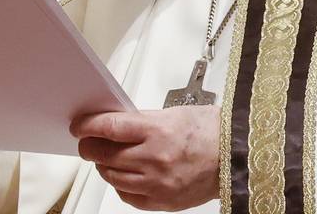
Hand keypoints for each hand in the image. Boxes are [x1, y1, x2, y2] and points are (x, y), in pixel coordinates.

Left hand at [72, 106, 219, 210]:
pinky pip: (127, 195)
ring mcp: (157, 182)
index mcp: (158, 131)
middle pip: (105, 154)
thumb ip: (142, 121)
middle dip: (90, 146)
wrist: (237, 155)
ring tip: (106, 157)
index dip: (88, 126)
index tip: (79, 125)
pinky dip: (120, 184)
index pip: (110, 128)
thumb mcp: (174, 113)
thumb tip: (115, 125)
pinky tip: (123, 175)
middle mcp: (154, 158)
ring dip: (104, 165)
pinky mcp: (162, 201)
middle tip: (87, 141)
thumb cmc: (212, 131)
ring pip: (112, 176)